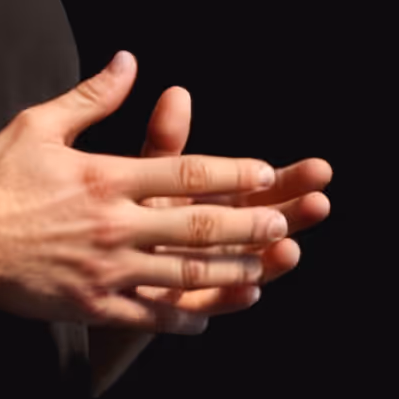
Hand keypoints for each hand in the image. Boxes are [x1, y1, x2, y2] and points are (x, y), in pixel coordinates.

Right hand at [0, 52, 291, 330]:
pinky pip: (147, 316)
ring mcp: (105, 269)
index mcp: (106, 177)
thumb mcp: (39, 125)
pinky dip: (182, 317)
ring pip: (183, 274)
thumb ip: (91, 97)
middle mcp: (114, 224)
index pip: (187, 173)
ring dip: (228, 272)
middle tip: (282, 224)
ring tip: (259, 271)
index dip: (233, 173)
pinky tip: (204, 316)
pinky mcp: (90, 304)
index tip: (264, 172)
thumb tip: (129, 60)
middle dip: (248, 226)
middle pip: (199, 226)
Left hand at [128, 81, 330, 327]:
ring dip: (269, 261)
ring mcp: (201, 275)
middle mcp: (213, 241)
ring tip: (291, 248)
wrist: (77, 269)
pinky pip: (205, 304)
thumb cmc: (115, 215)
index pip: (259, 189)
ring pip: (243, 267)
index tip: (320, 168)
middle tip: (320, 201)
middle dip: (292, 215)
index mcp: (210, 202)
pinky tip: (251, 292)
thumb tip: (178, 92)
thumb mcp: (142, 175)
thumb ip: (165, 142)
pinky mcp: (177, 306)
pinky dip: (228, 299)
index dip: (288, 179)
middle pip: (261, 227)